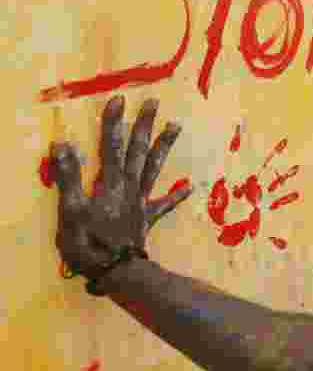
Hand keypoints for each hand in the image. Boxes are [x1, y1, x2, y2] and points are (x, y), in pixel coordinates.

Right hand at [52, 95, 191, 279]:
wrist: (116, 271)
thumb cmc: (89, 242)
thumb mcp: (71, 210)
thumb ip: (68, 177)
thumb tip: (64, 144)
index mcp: (109, 183)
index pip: (111, 146)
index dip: (113, 122)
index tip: (119, 98)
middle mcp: (129, 186)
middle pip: (137, 150)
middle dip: (143, 125)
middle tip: (153, 101)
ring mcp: (141, 201)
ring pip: (154, 168)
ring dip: (163, 146)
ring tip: (176, 125)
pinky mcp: (147, 218)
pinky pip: (164, 205)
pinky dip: (176, 196)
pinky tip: (190, 187)